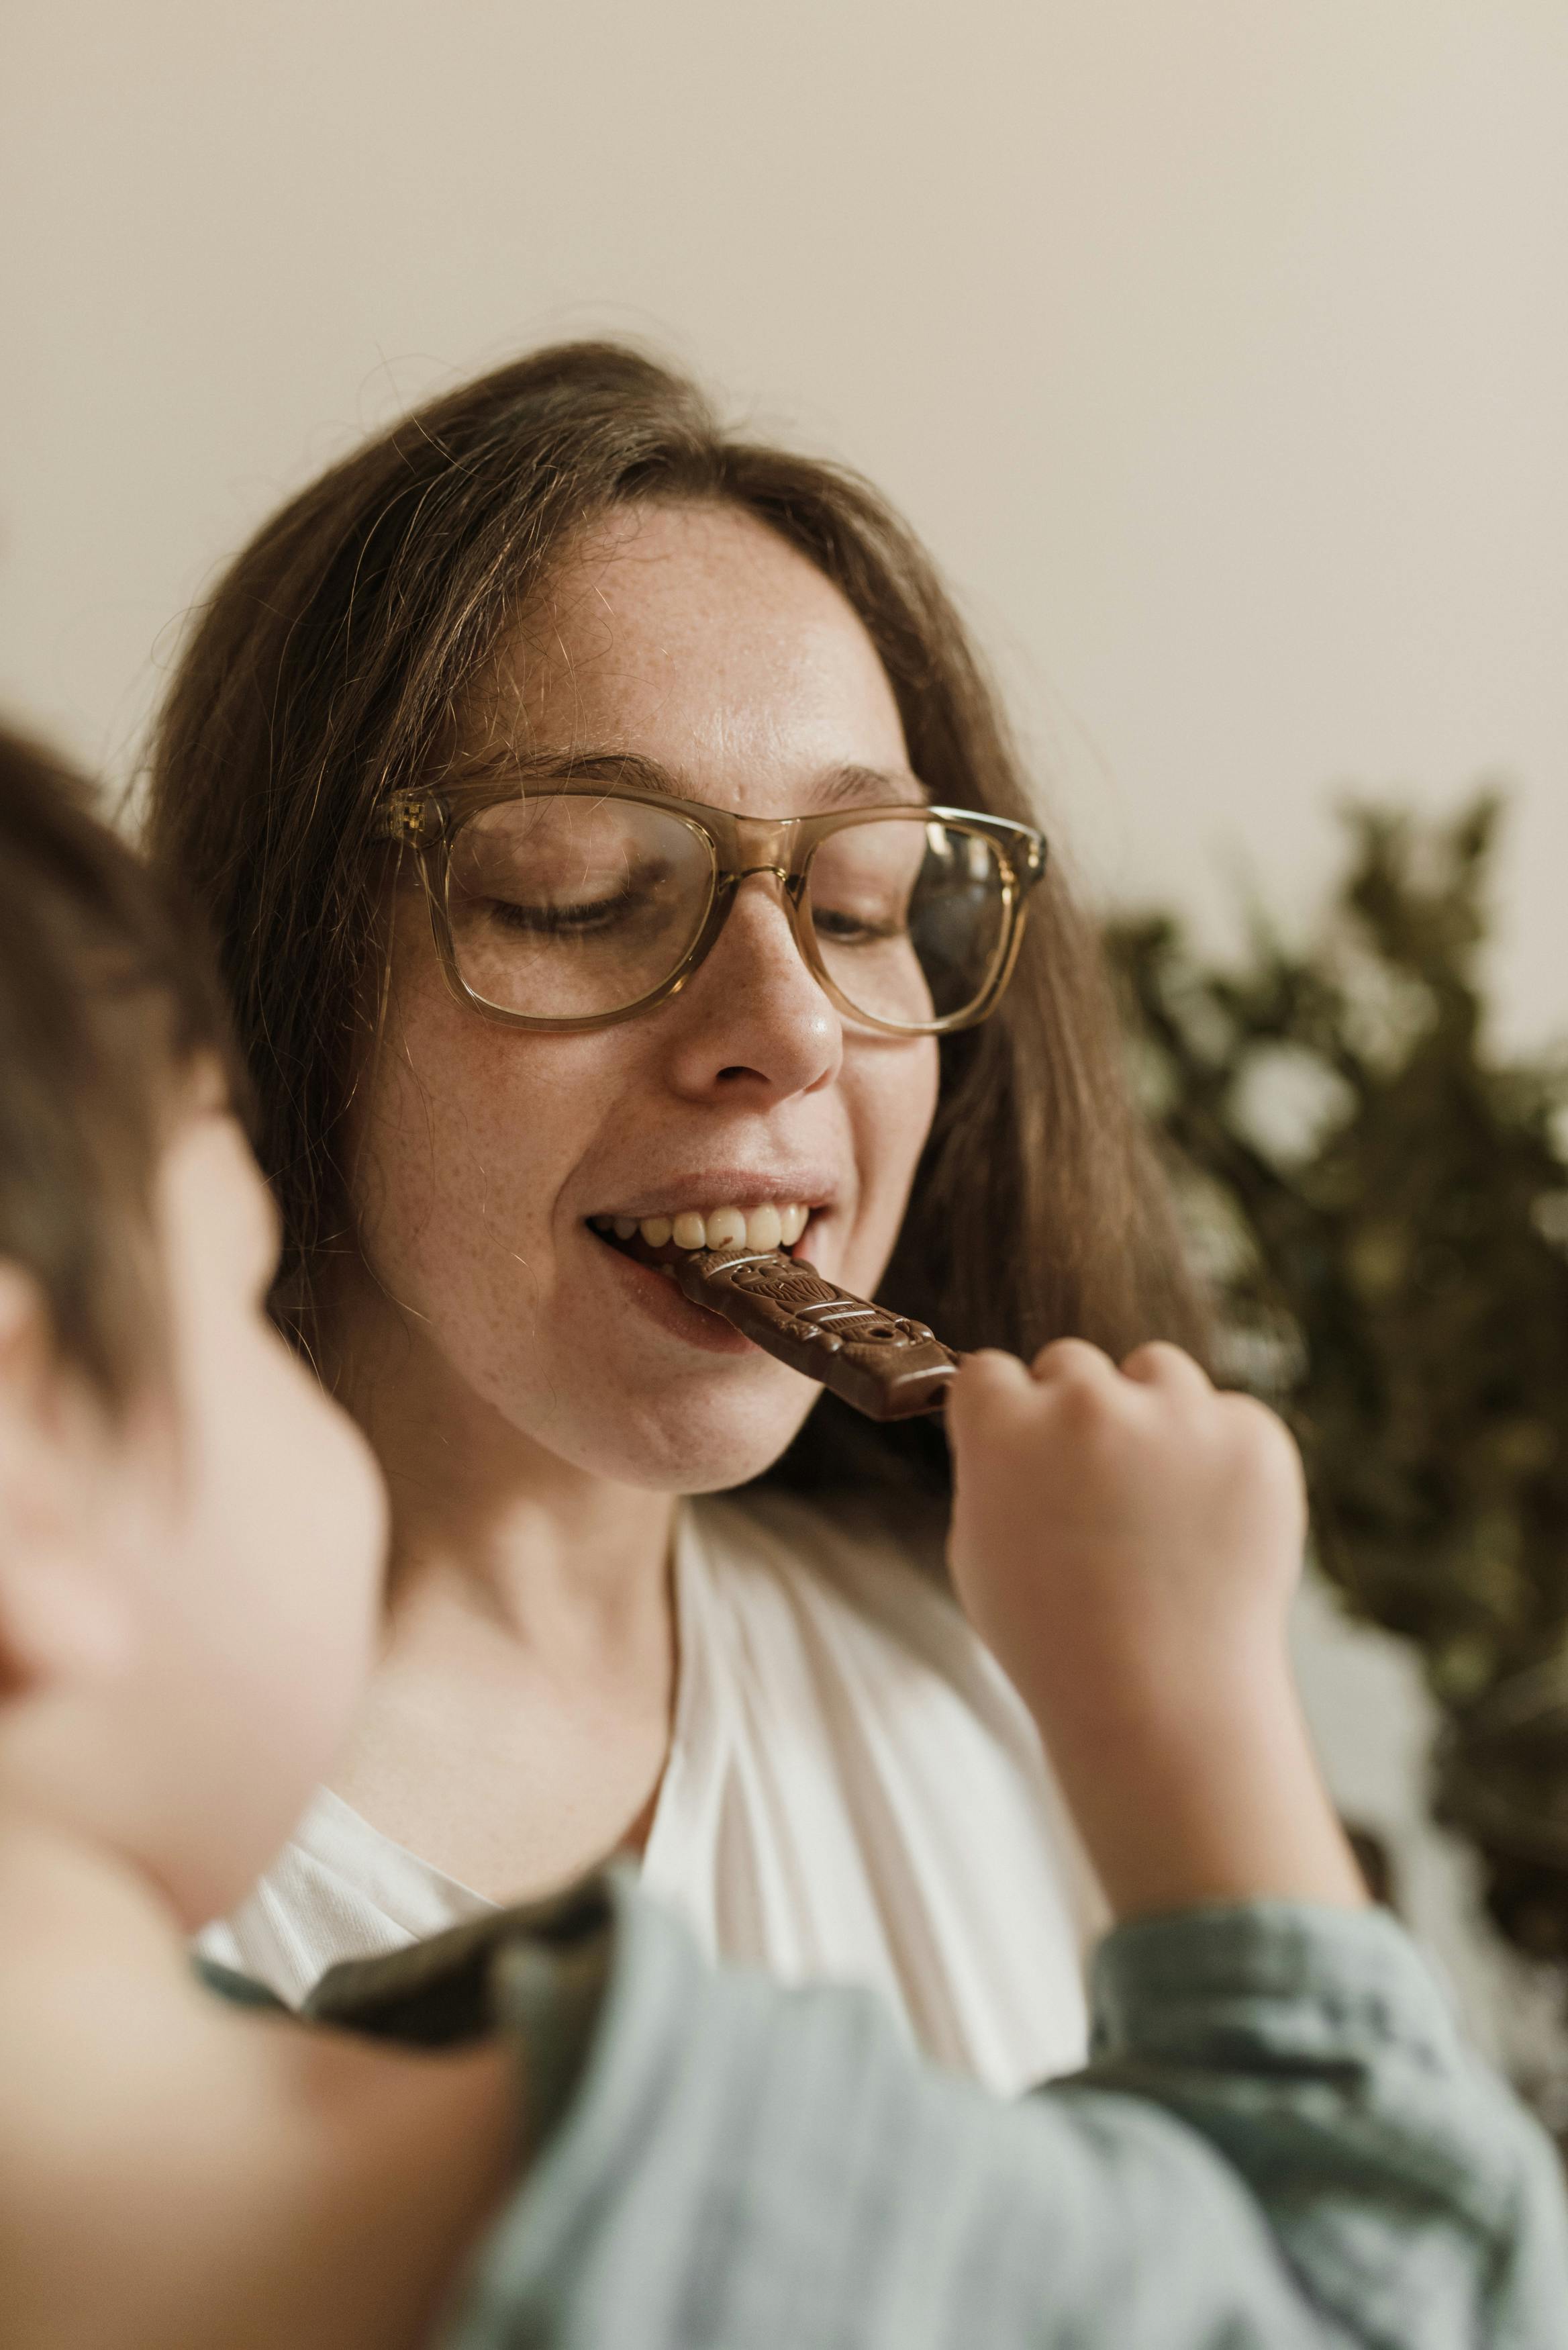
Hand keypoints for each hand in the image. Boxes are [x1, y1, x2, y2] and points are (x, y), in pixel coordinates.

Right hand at [946, 1339, 1364, 1920]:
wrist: (1163, 1708)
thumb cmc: (1057, 1644)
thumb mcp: (979, 1551)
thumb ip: (994, 1470)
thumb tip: (1018, 1424)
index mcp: (1005, 1427)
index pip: (991, 1372)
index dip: (1005, 1417)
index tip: (1021, 1454)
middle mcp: (1088, 1405)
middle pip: (1071, 1363)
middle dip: (1075, 1414)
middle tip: (1093, 1492)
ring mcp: (1178, 1417)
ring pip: (1156, 1370)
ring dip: (1150, 1414)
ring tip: (1156, 1504)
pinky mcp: (1253, 1438)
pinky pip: (1228, 1415)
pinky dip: (1221, 1457)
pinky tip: (1208, 1526)